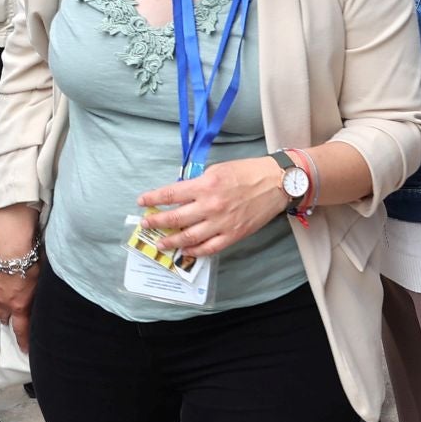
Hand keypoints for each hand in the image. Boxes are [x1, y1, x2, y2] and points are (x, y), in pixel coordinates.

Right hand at [0, 207, 39, 350]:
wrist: (12, 244)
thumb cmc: (35, 260)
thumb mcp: (47, 278)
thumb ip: (47, 289)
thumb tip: (59, 291)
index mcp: (20, 303)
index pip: (22, 329)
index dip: (24, 341)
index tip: (26, 350)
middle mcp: (4, 298)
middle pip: (3, 316)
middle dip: (8, 320)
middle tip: (12, 321)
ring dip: (1, 301)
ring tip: (7, 301)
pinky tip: (4, 274)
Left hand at [138, 157, 290, 258]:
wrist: (278, 182)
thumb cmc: (249, 171)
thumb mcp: (219, 170)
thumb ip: (198, 183)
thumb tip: (180, 196)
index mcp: (206, 185)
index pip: (171, 194)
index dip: (153, 198)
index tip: (142, 201)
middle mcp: (210, 205)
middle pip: (175, 218)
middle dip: (156, 221)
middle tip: (146, 223)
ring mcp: (222, 222)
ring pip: (188, 237)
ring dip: (170, 241)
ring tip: (161, 242)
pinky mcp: (233, 234)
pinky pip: (209, 248)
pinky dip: (194, 251)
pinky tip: (185, 250)